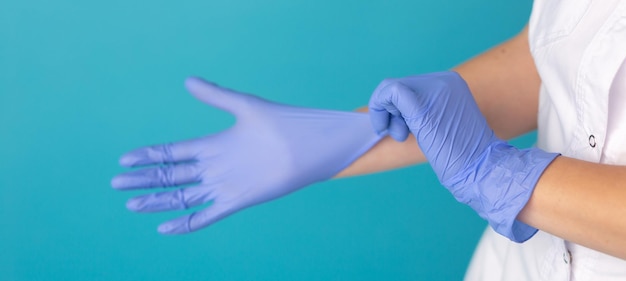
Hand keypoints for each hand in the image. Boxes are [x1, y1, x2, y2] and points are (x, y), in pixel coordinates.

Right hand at [112, 77, 382, 233]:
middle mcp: (216, 166)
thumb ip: (216, 95)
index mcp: (214, 144)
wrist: (312, 146)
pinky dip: (186, 223)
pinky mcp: (239, 200)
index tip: (124, 158)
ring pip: (183, 196)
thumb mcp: (245, 106)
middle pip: (171, 176)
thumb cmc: (283, 123)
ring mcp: (225, 184)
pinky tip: (164, 227)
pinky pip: (207, 215)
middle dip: (144, 180)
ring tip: (131, 205)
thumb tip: (186, 80)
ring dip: (157, 201)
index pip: (173, 152)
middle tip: (116, 182)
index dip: (149, 155)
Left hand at [368, 71, 557, 241]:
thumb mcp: (443, 122)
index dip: (399, 106)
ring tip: (401, 135)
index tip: (402, 126)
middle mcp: (443, 80)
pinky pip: (390, 93)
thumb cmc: (461, 154)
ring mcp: (434, 91)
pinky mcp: (422, 106)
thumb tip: (393, 108)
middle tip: (399, 133)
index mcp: (451, 82)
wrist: (481, 168)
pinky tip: (384, 129)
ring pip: (390, 88)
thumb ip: (426, 108)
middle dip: (390, 111)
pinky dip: (379, 109)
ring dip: (385, 114)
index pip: (411, 85)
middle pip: (399, 86)